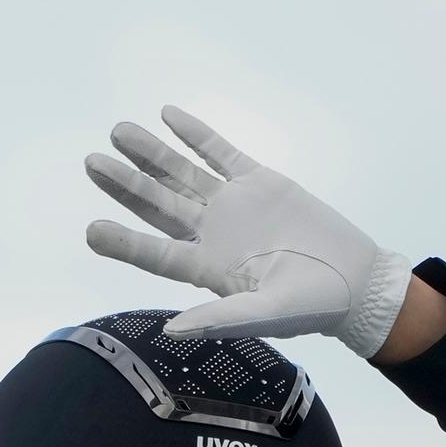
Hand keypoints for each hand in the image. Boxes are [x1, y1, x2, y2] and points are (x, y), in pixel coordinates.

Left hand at [84, 104, 414, 360]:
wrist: (354, 281)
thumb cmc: (311, 307)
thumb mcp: (266, 315)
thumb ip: (220, 318)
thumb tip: (171, 330)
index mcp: (208, 268)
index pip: (156, 253)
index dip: (124, 243)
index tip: (91, 231)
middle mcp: (212, 235)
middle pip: (159, 206)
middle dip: (126, 185)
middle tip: (93, 164)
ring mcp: (233, 205)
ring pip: (182, 175)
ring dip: (151, 154)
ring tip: (119, 132)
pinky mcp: (259, 182)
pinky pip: (220, 153)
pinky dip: (196, 135)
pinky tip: (169, 116)